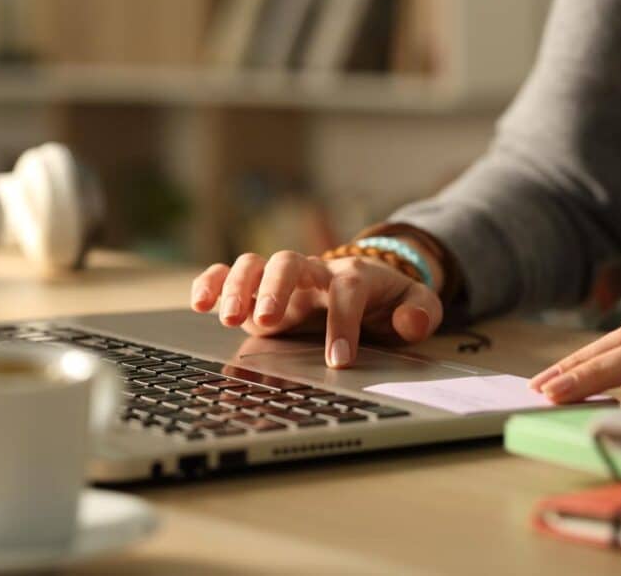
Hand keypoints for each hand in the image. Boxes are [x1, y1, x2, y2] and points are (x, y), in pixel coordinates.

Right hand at [189, 250, 442, 368]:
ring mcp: (282, 279)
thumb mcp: (415, 304)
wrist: (364, 282)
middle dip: (277, 289)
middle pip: (290, 262)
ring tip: (228, 317)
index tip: (338, 358)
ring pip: (255, 264)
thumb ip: (421, 311)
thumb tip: (411, 322)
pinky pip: (229, 274)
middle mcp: (313, 272)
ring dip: (239, 286)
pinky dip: (212, 282)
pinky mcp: (258, 290)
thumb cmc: (386, 299)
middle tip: (270, 321)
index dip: (343, 322)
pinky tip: (198, 302)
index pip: (347, 290)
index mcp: (353, 275)